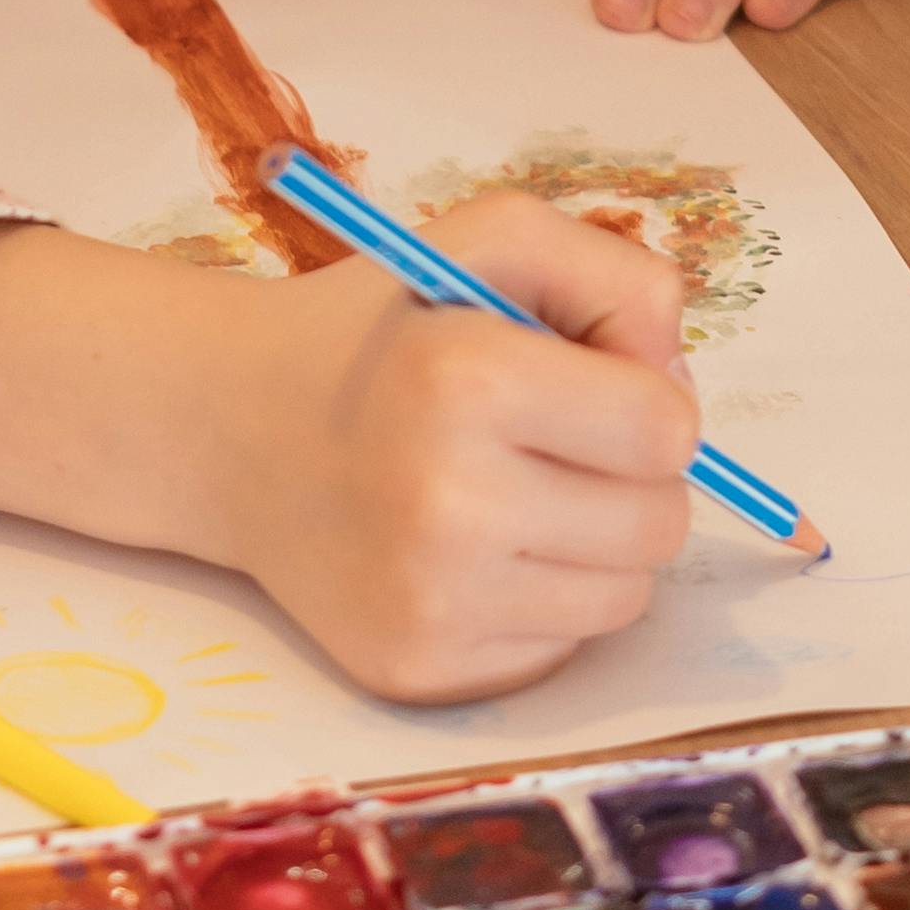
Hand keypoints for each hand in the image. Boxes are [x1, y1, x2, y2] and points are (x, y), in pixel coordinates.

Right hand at [0, 198, 701, 709]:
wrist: (232, 431)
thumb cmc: (383, 328)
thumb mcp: (491, 238)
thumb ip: (615, 276)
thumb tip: (677, 385)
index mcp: (466, 379)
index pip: (666, 430)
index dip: (647, 399)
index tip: (588, 383)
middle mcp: (447, 501)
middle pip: (659, 526)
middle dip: (632, 478)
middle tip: (557, 442)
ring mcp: (429, 601)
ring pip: (623, 600)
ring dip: (597, 546)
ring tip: (521, 493)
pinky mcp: (418, 671)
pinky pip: (559, 651)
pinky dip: (542, 602)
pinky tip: (478, 552)